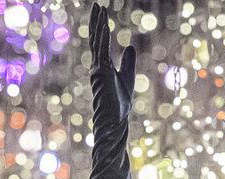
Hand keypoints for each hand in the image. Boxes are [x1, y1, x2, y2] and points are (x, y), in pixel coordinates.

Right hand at [89, 4, 135, 139]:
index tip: (101, 12)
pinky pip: (102, 52)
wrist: (115, 120)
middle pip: (95, 39)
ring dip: (99, 25)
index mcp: (102, 66)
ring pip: (97, 42)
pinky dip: (103, 38)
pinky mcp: (102, 73)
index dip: (100, 27)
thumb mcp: (128, 77)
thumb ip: (127, 62)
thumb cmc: (119, 103)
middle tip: (96, 5)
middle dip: (96, 21)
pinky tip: (104, 26)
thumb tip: (129, 46)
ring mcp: (98, 69)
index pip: (99, 43)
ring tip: (99, 9)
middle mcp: (97, 66)